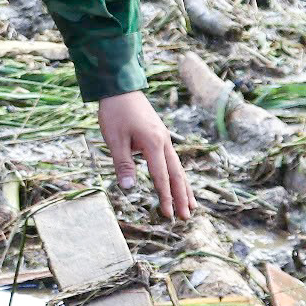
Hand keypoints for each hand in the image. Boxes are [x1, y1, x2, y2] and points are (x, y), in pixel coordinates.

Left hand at [96, 90, 193, 220]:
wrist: (120, 88)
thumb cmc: (115, 113)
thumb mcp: (115, 139)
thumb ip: (123, 164)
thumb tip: (128, 188)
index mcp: (153, 144)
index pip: (161, 176)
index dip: (165, 197)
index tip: (168, 215)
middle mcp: (164, 142)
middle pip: (177, 174)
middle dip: (181, 196)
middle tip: (187, 217)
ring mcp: (164, 138)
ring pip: (178, 167)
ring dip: (184, 187)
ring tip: (191, 205)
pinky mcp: (160, 135)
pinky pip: (173, 159)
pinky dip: (178, 174)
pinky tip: (179, 182)